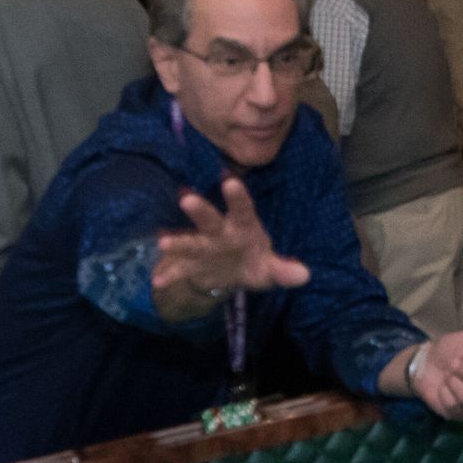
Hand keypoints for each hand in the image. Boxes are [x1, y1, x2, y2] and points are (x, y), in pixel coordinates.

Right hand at [152, 179, 309, 313]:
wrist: (227, 275)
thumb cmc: (254, 263)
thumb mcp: (270, 269)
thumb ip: (284, 270)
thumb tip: (305, 275)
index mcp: (242, 228)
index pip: (242, 210)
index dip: (237, 197)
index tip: (231, 182)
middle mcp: (219, 233)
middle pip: (210, 220)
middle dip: (200, 211)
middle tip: (187, 199)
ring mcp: (202, 248)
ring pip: (189, 241)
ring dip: (177, 242)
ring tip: (164, 243)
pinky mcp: (190, 265)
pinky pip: (179, 270)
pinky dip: (170, 275)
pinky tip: (158, 280)